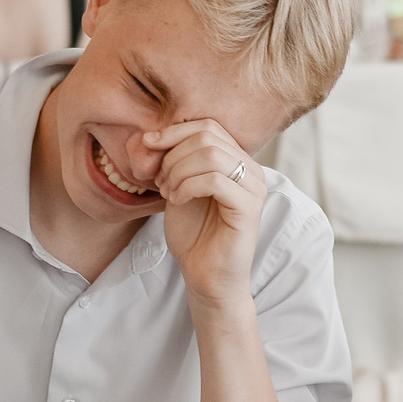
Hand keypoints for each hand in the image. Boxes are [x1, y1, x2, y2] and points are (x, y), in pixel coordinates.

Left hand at [151, 119, 261, 309]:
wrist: (205, 275)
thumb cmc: (193, 234)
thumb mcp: (178, 187)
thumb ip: (173, 160)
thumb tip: (150, 135)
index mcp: (238, 160)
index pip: (208, 126)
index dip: (173, 131)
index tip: (148, 147)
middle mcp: (252, 170)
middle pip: (207, 137)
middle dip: (173, 155)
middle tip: (160, 181)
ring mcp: (254, 188)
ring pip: (210, 155)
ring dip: (178, 171)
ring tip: (168, 192)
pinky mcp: (249, 208)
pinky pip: (214, 180)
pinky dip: (187, 186)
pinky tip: (177, 200)